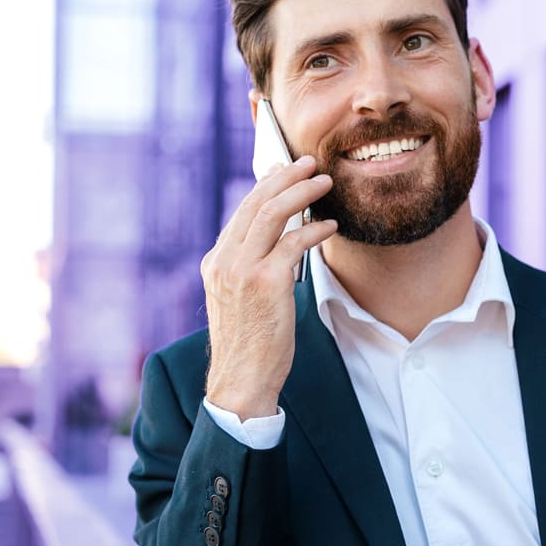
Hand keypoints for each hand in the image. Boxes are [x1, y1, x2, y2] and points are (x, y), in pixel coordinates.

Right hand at [202, 155, 338, 417]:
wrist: (240, 381)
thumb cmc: (248, 345)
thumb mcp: (238, 300)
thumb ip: (249, 269)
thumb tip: (278, 244)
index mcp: (215, 262)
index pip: (241, 212)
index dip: (265, 186)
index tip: (284, 170)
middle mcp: (224, 261)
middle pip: (255, 203)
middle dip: (284, 177)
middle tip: (308, 163)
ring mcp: (242, 270)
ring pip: (272, 214)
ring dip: (300, 192)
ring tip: (323, 181)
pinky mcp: (266, 283)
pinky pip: (293, 243)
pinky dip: (314, 230)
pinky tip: (329, 226)